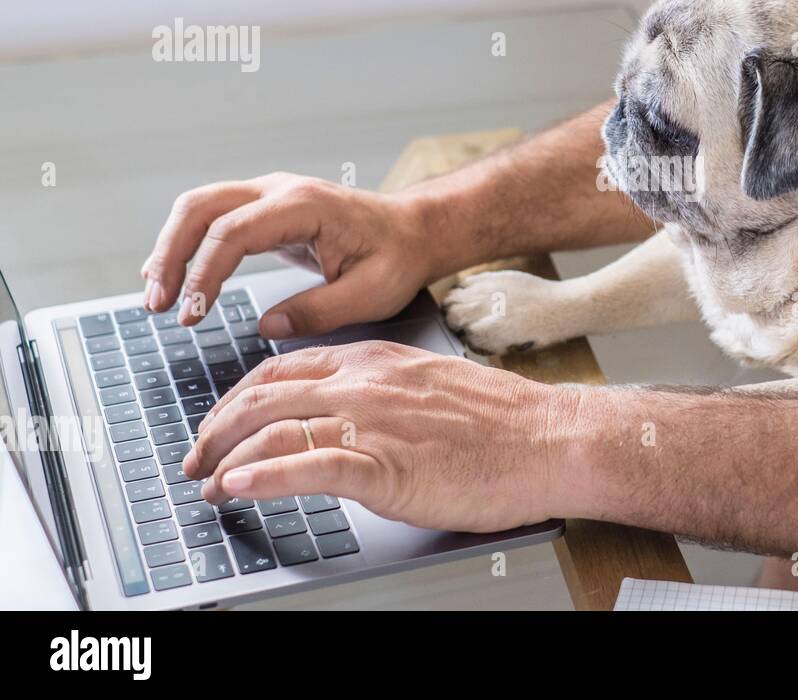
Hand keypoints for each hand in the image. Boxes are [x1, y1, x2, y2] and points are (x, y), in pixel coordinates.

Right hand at [141, 172, 451, 338]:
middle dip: (171, 253)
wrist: (414, 230)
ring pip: (200, 208)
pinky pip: (215, 219)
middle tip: (159, 304)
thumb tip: (267, 326)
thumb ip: (319, 311)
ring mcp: (270, 197)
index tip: (192, 314)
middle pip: (202, 207)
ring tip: (158, 296)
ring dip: (172, 248)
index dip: (205, 273)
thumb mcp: (371, 293)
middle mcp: (280, 191)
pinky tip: (173, 276)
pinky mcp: (266, 211)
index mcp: (304, 206)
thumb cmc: (398, 257)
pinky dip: (188, 244)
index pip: (233, 231)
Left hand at [182, 341, 582, 531]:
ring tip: (208, 484)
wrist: (549, 439)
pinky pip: (306, 467)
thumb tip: (347, 414)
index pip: (283, 368)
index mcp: (376, 360)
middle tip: (196, 458)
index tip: (221, 421)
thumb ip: (383, 391)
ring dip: (226, 458)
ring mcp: (374, 423)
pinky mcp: (386, 466)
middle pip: (263, 396)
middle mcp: (365, 384)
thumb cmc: (503, 421)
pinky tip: (237, 489)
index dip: (238, 397)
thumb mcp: (431, 384)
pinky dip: (261, 478)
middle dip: (216, 429)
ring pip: (273, 429)